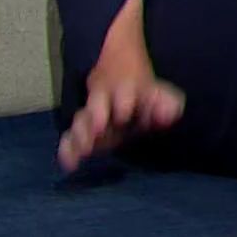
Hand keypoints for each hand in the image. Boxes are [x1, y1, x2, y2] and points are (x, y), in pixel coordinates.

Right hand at [57, 58, 184, 171]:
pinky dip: (68, 148)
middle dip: (96, 117)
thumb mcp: (159, 93)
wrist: (118, 72)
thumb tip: (169, 116)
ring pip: (81, 120)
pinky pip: (70, 136)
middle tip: (98, 129)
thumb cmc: (143, 92)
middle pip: (96, 106)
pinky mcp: (82, 129)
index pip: (123, 93)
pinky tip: (70, 163)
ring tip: (85, 149)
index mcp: (126, 89)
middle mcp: (105, 100)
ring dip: (82, 134)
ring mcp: (91, 114)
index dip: (123, 102)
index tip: (124, 113)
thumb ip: (167, 104)